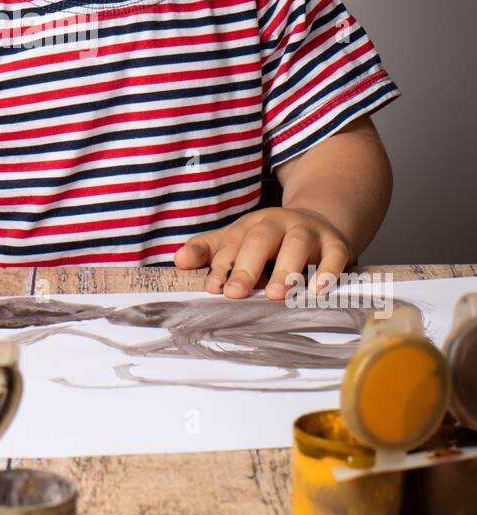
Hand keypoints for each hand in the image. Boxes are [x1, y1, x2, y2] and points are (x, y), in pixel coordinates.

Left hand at [174, 206, 352, 298]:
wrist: (318, 220)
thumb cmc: (270, 240)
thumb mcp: (238, 240)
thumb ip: (209, 251)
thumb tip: (179, 260)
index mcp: (250, 225)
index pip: (231, 243)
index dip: (220, 265)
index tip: (213, 288)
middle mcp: (278, 224)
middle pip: (260, 239)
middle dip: (247, 266)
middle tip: (236, 293)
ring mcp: (308, 232)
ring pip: (297, 244)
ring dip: (286, 269)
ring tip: (276, 295)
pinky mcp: (335, 243)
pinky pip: (334, 255)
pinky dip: (327, 271)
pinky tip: (318, 290)